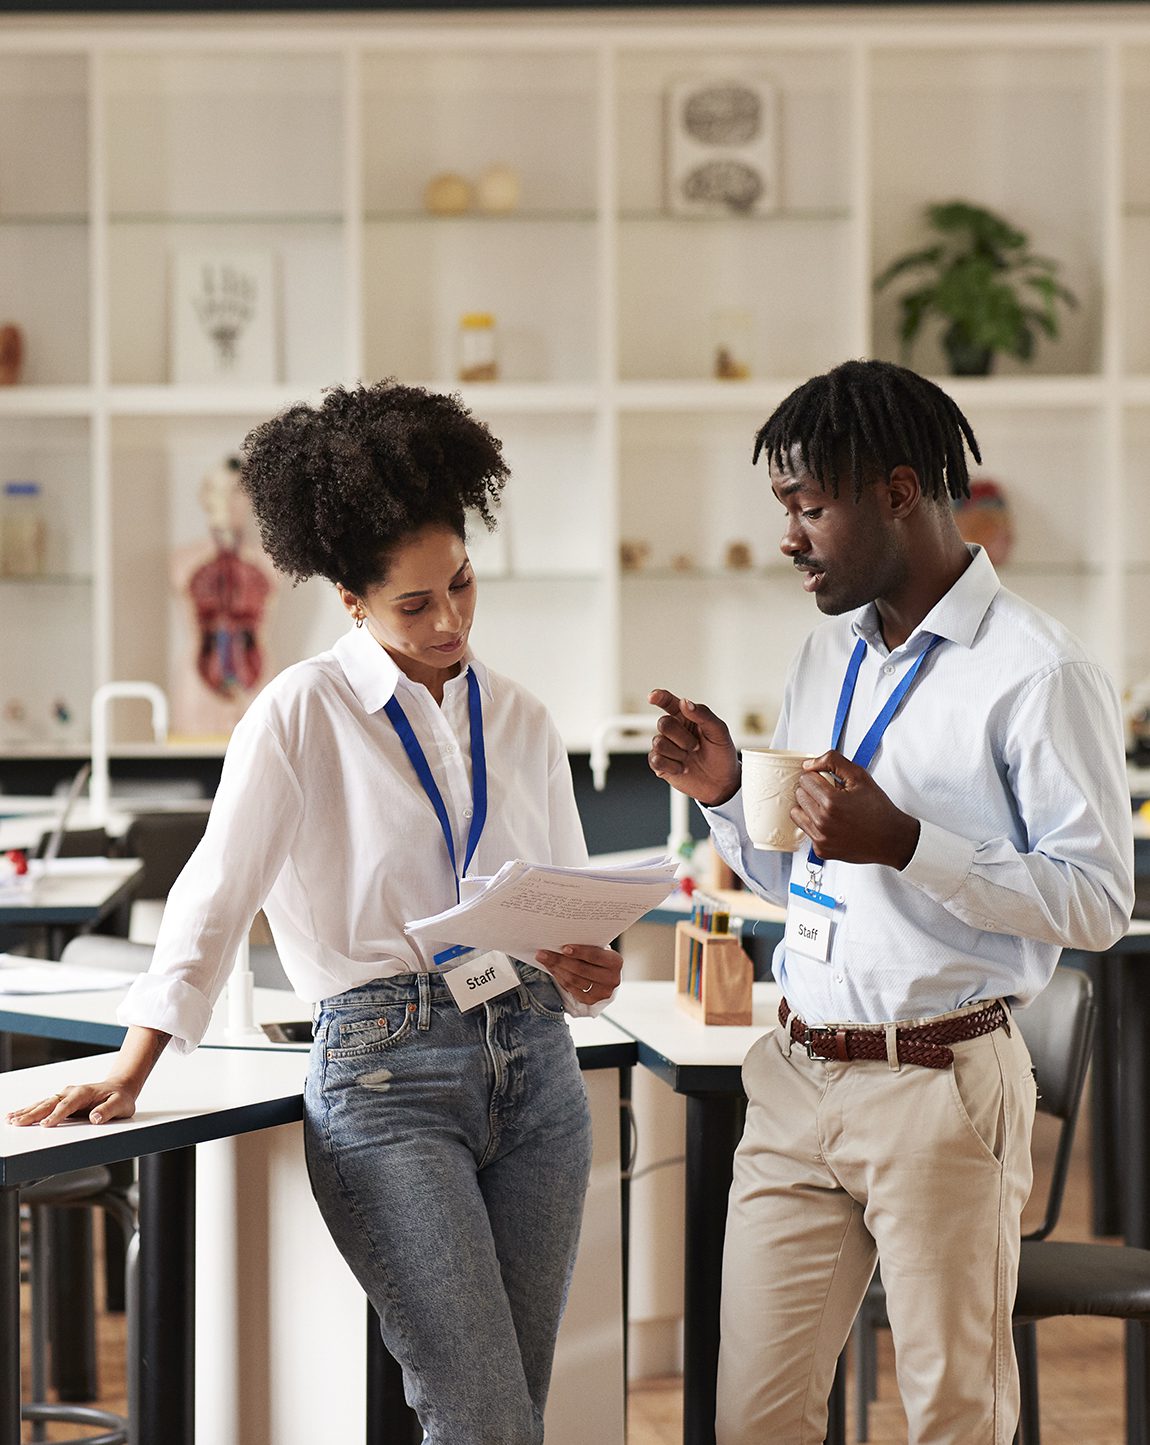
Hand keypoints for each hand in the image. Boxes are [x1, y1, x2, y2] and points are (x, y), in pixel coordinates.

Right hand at [5, 1077, 139, 1128]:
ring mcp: (64, 1095)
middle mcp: (71, 1092)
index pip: (67, 1105)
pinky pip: (43, 1105)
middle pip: (49, 1104)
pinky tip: (17, 1115)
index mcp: (84, 1093)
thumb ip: (109, 1110)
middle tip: (18, 1123)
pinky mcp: (61, 1101)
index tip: (46, 1125)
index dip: (56, 1115)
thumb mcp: (121, 1105)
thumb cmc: (120, 1097)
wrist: (119, 1087)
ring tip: (11, 1120)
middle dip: (33, 1114)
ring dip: (27, 1112)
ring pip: (42, 1104)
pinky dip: (29, 1110)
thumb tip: (96, 1117)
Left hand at [535, 944, 622, 1004]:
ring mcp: (602, 992)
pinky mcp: (591, 1000)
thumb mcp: (599, 948)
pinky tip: (552, 969)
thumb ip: (587, 946)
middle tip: (543, 953)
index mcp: (615, 962)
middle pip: (581, 969)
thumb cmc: (599, 956)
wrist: (606, 974)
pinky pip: (571, 989)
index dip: (579, 952)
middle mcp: (612, 979)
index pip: (595, 956)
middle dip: (560, 960)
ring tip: (544, 959)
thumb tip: (560, 940)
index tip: (563, 948)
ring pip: (574, 980)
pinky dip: (559, 978)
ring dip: (556, 969)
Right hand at [647, 689, 739, 806]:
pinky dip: (672, 765)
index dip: (659, 697)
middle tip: (696, 747)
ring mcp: (665, 747)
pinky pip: (655, 759)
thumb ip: (703, 714)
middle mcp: (673, 730)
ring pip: (658, 742)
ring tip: (690, 758)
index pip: (669, 702)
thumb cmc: (721, 754)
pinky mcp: (660, 764)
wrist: (721, 783)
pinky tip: (683, 768)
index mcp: (686, 717)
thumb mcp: (719, 732)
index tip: (653, 696)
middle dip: (682, 737)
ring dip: (678, 753)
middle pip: (663, 723)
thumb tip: (685, 702)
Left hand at [793, 750, 920, 868]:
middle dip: (813, 791)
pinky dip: (815, 825)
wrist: (891, 839)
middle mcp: (823, 822)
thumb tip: (809, 764)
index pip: (804, 779)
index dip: (818, 777)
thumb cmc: (878, 809)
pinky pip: (806, 830)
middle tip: (832, 794)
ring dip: (809, 807)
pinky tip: (832, 823)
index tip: (829, 782)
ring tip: (829, 808)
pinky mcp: (821, 850)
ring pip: (796, 813)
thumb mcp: (859, 776)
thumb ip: (832, 761)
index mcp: (831, 802)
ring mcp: (820, 838)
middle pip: (799, 795)